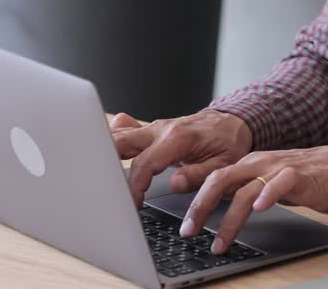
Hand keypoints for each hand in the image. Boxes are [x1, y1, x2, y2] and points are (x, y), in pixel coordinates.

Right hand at [109, 109, 253, 206]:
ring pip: (118, 134)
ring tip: (95, 175)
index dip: (134, 186)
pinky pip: (124, 130)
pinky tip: (100, 151)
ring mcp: (153, 128)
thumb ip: (199, 174)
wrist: (232, 123)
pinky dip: (111, 140)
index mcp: (179, 138)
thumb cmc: (228, 143)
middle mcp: (161, 129)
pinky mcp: (149, 131)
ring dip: (104, 152)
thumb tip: (175, 184)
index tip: (132, 204)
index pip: (145, 163)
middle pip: (121, 142)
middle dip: (106, 164)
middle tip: (103, 189)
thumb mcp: (224, 164)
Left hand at [179, 143, 327, 253]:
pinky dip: (267, 194)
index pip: (215, 177)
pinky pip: (280, 182)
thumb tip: (223, 206)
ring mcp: (281, 168)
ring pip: (245, 188)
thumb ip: (251, 190)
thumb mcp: (275, 184)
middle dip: (200, 207)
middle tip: (188, 231)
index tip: (180, 221)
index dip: (194, 196)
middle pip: (221, 180)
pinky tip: (260, 208)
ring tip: (219, 241)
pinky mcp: (302, 175)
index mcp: (253, 165)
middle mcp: (262, 163)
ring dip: (228, 217)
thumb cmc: (316, 179)